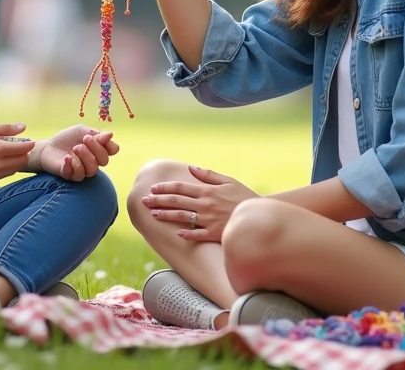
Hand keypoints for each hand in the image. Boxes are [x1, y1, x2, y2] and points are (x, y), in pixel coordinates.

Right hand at [0, 122, 35, 182]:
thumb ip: (4, 128)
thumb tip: (23, 127)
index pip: (22, 149)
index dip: (28, 144)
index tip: (28, 140)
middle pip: (21, 161)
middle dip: (24, 153)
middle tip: (19, 146)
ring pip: (13, 170)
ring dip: (16, 162)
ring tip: (9, 153)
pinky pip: (3, 176)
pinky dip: (6, 168)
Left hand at [33, 124, 119, 181]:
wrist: (48, 146)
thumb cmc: (67, 138)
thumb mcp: (81, 131)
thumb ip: (95, 134)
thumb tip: (110, 134)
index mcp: (98, 149)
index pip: (112, 150)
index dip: (110, 145)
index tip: (102, 137)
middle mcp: (93, 161)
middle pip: (104, 160)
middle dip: (96, 148)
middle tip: (84, 139)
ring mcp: (83, 170)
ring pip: (92, 170)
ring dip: (85, 157)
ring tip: (75, 148)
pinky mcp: (70, 176)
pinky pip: (77, 175)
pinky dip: (72, 165)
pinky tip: (67, 157)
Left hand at [141, 166, 257, 242]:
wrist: (260, 215)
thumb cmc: (244, 197)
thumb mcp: (229, 181)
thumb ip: (209, 175)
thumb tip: (192, 168)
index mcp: (207, 190)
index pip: (181, 187)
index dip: (165, 187)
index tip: (152, 188)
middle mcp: (205, 204)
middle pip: (177, 201)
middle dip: (158, 200)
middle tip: (143, 201)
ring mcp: (209, 219)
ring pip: (182, 217)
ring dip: (166, 215)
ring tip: (152, 215)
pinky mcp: (215, 233)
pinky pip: (197, 235)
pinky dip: (186, 234)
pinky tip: (176, 234)